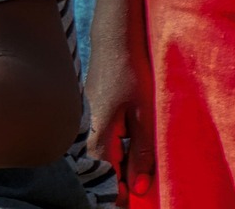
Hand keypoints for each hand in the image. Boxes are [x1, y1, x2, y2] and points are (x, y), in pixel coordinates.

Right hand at [86, 41, 152, 200]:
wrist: (115, 41)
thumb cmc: (132, 73)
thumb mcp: (145, 113)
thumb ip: (142, 151)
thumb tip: (140, 189)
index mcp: (98, 141)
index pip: (109, 183)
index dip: (125, 194)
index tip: (142, 198)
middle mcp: (87, 138)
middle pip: (105, 173)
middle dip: (125, 180)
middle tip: (147, 182)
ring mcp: (88, 127)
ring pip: (106, 158)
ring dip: (124, 164)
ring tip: (144, 160)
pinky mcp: (93, 118)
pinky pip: (105, 143)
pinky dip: (120, 149)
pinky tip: (135, 142)